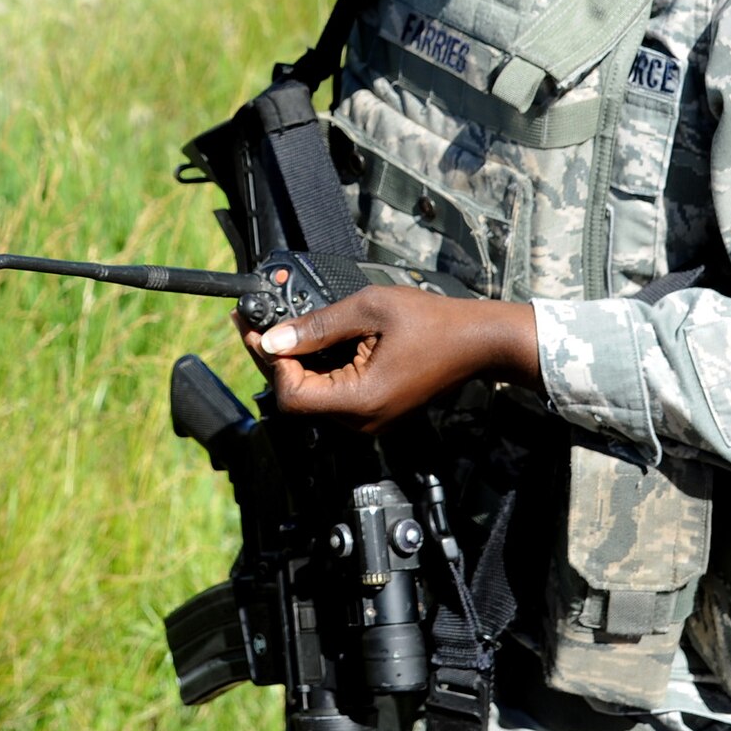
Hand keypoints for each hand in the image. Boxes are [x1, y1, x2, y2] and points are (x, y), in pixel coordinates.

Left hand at [238, 285, 539, 430]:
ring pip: (312, 396)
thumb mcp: (368, 310)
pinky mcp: (373, 410)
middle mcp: (361, 419)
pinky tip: (306, 341)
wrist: (477, 342)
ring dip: (292, 363)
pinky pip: (331, 394)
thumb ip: (317, 326)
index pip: (292, 395)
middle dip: (273, 358)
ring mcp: (368, 418)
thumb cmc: (433, 323)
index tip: (257, 329)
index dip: (270, 361)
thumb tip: (273, 338)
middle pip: (297, 398)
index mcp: (360, 400)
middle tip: (253, 322)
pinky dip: (314, 368)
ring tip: (276, 326)